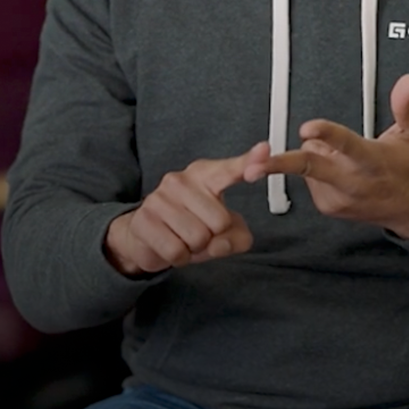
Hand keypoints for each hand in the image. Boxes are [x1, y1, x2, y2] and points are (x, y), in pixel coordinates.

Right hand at [104, 142, 269, 276]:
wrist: (146, 235)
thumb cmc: (191, 227)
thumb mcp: (224, 232)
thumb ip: (238, 237)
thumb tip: (220, 242)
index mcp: (206, 175)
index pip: (230, 169)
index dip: (249, 163)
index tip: (264, 151)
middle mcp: (181, 180)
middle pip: (220, 221)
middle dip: (213, 236)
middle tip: (199, 231)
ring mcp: (160, 198)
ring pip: (198, 238)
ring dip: (195, 249)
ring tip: (184, 238)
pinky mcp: (144, 220)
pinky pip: (177, 251)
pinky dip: (179, 258)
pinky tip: (171, 246)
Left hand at [247, 73, 408, 238]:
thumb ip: (406, 106)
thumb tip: (407, 81)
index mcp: (371, 160)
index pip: (346, 144)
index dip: (325, 134)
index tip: (307, 128)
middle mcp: (351, 181)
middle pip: (308, 168)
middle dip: (279, 165)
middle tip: (254, 164)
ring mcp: (337, 197)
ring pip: (309, 164)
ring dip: (320, 155)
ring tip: (347, 157)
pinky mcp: (329, 206)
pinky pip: (311, 179)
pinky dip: (320, 171)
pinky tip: (342, 171)